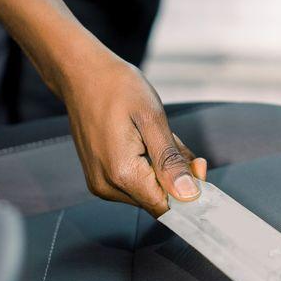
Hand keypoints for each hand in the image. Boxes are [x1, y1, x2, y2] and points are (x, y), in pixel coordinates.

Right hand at [58, 50, 206, 215]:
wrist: (82, 74)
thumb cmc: (116, 87)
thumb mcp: (152, 119)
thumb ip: (170, 161)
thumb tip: (188, 194)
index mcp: (121, 173)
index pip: (166, 206)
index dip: (188, 191)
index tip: (198, 165)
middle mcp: (107, 186)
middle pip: (156, 200)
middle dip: (175, 176)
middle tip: (176, 141)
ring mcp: (100, 183)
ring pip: (147, 191)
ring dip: (161, 170)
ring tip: (155, 136)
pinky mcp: (99, 177)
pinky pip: (133, 183)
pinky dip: (147, 167)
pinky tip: (144, 141)